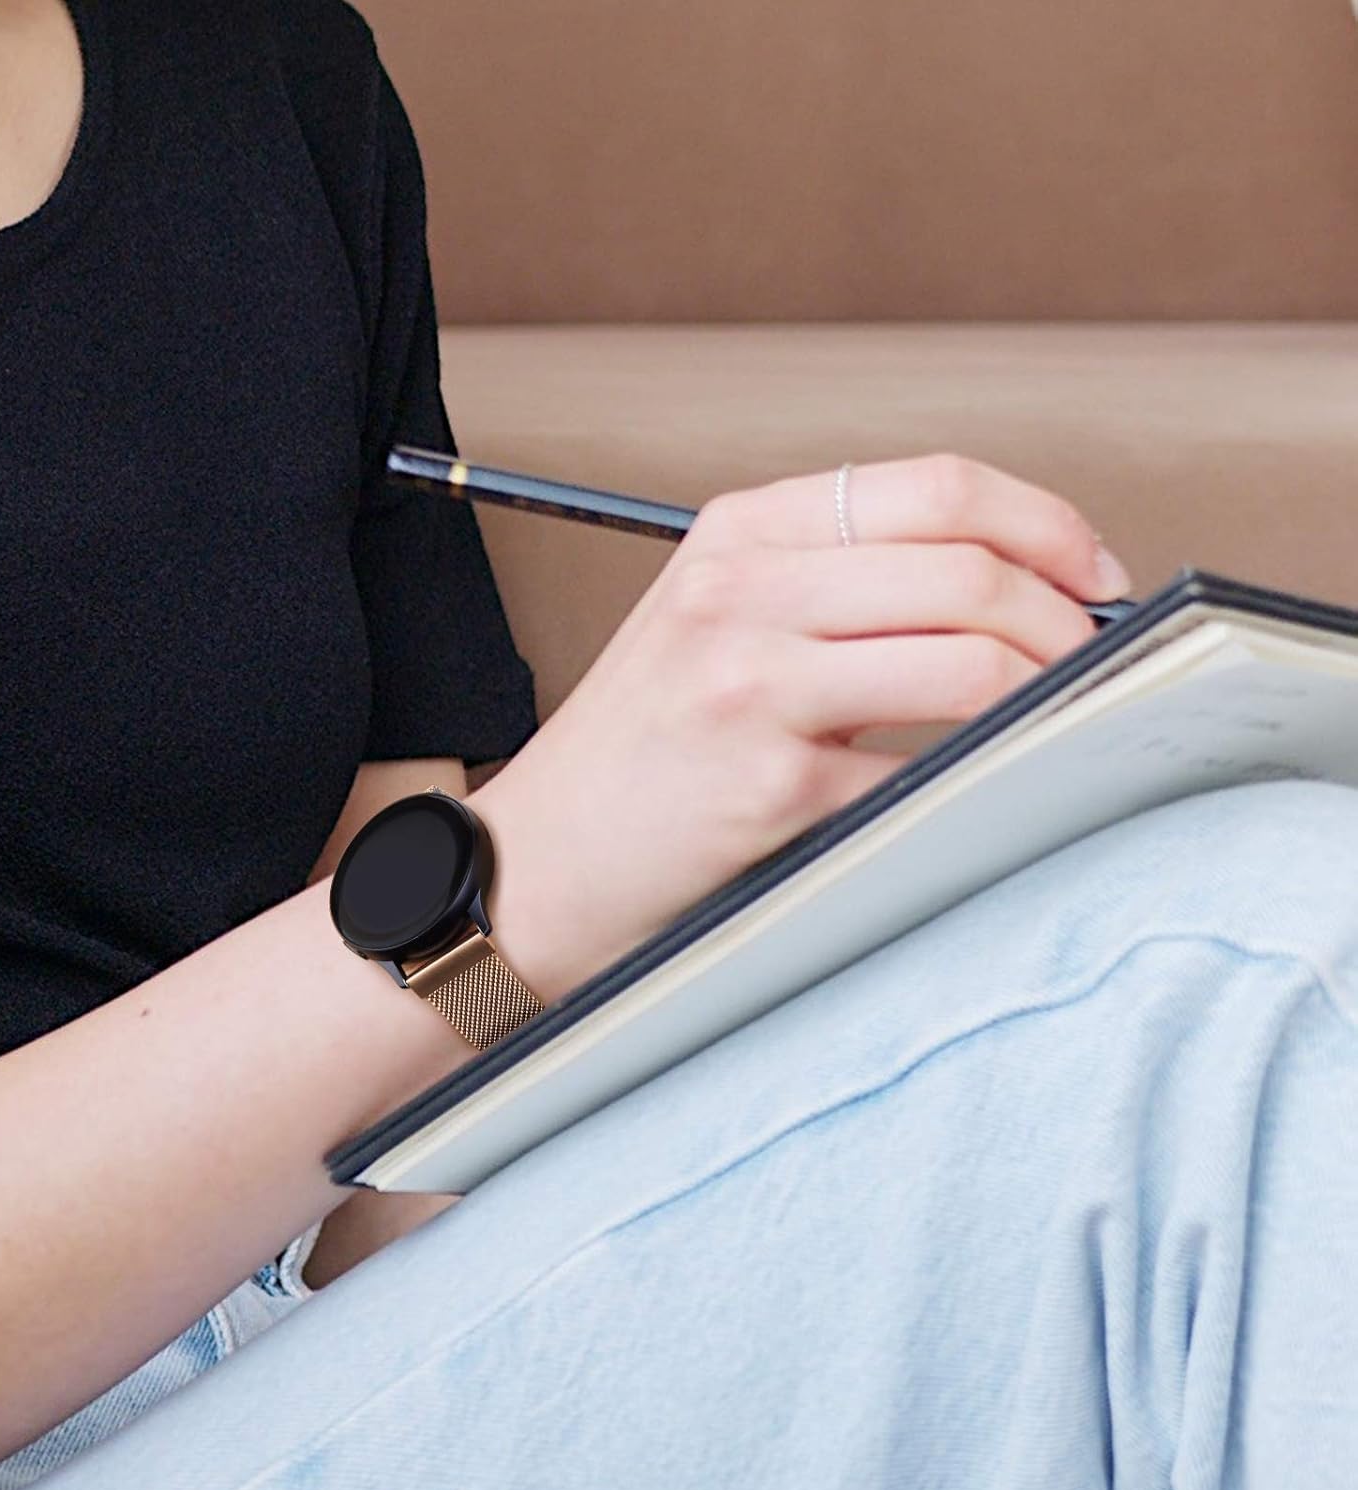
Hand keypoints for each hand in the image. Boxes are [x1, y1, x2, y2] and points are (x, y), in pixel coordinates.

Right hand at [470, 454, 1131, 1000]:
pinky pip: (926, 765)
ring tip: (1056, 712)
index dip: (1041, 523)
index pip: (932, 486)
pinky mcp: (770, 784)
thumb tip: (1007, 591)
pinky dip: (985, 769)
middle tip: (1094, 652)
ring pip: (966, 656)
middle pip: (965, 565)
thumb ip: (835, 587)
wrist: (534, 864)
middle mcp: (740, 592)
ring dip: (1047, 687)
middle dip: (1065, 612)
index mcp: (735, 534)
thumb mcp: (714, 623)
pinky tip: (988, 779)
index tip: (1087, 574)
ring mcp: (751, 685)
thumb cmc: (637, 754)